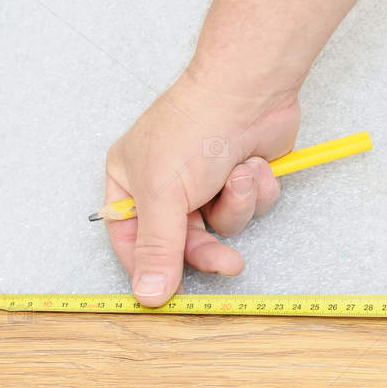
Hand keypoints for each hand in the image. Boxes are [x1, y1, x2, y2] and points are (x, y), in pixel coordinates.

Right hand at [104, 70, 299, 304]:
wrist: (250, 91)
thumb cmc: (194, 128)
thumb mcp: (163, 194)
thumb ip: (157, 248)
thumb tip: (147, 295)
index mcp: (130, 180)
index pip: (129, 238)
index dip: (149, 266)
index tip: (169, 292)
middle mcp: (166, 183)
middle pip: (183, 240)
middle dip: (210, 247)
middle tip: (229, 263)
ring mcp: (206, 179)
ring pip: (222, 224)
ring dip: (236, 204)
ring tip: (239, 174)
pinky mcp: (242, 176)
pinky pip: (251, 206)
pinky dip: (257, 190)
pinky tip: (255, 163)